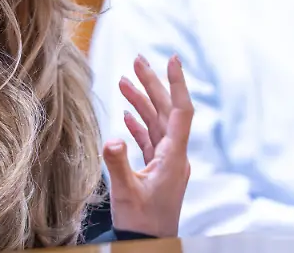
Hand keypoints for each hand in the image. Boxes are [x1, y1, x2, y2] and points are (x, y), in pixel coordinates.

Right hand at [102, 54, 192, 237]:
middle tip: (136, 60)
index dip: (177, 84)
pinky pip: (150, 139)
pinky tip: (126, 113)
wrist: (148, 246)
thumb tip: (112, 138)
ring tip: (124, 80)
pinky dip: (138, 124)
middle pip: (166, 111)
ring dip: (141, 101)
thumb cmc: (142, 224)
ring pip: (156, 123)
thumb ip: (119, 164)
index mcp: (174, 157)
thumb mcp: (127, 193)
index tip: (172, 59)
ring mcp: (167, 162)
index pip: (181, 112)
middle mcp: (174, 155)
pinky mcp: (157, 170)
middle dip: (152, 84)